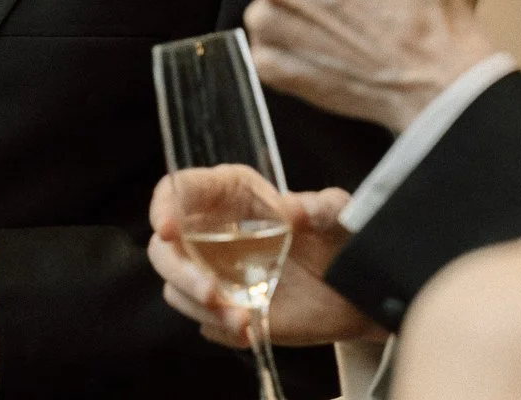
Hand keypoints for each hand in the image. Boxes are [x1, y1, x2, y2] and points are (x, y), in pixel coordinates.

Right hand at [147, 173, 381, 347]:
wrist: (355, 291)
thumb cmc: (338, 237)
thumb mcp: (336, 214)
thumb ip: (318, 207)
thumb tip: (293, 212)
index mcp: (229, 194)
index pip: (179, 190)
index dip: (165, 205)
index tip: (167, 228)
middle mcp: (211, 231)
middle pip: (165, 249)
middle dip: (181, 273)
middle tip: (211, 293)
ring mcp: (214, 273)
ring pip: (177, 289)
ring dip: (201, 308)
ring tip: (244, 321)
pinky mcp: (224, 307)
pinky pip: (204, 320)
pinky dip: (221, 328)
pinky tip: (250, 331)